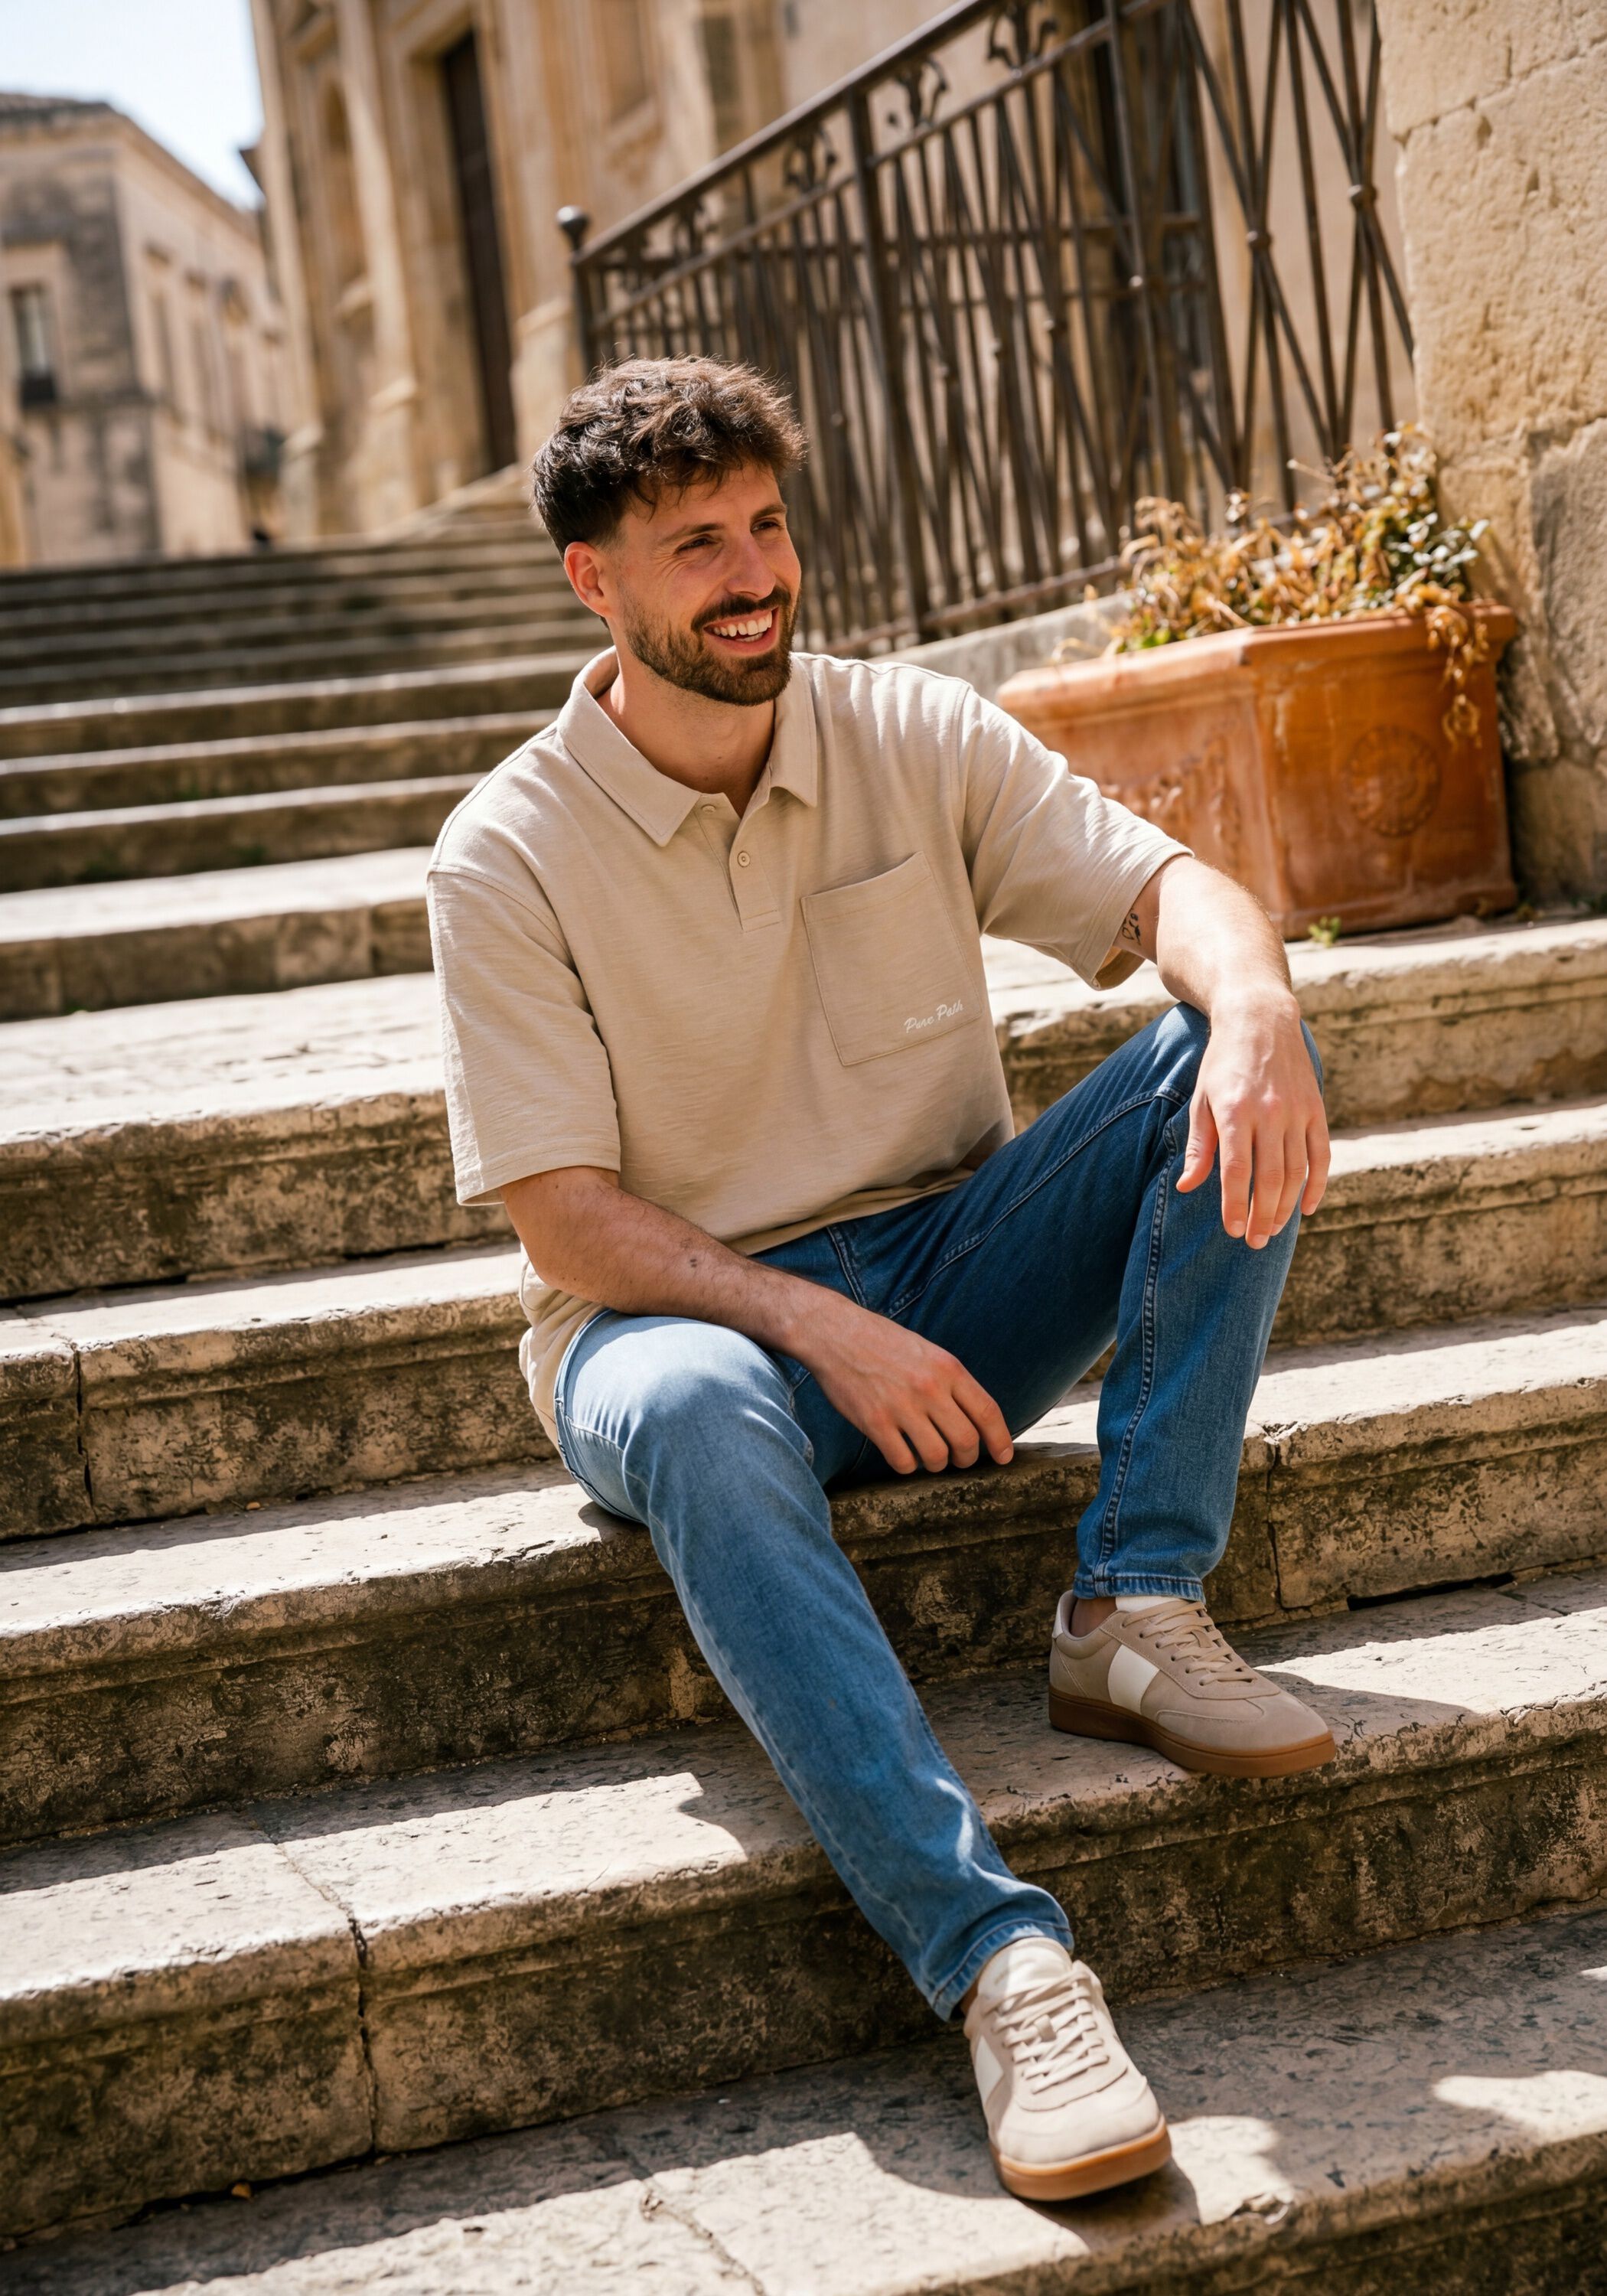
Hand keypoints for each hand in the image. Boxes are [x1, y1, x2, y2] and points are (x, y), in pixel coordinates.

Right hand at [787, 1286, 1012, 1474]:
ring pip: (937, 1457)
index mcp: (948, 1368)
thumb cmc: (882, 1342)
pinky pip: (903, 1461)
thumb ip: (951, 1381)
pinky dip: (907, 1465)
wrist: (834, 1332)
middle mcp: (929, 1387)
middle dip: (968, 1459)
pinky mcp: (874, 1422)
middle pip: (967, 1441)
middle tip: (961, 1460)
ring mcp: (901, 1406)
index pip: (988, 1412)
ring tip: (930, 1457)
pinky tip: (903, 1454)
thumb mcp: (927, 1351)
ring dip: (937, 1464)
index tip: (1004, 1457)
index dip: (1001, 1441)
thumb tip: (975, 1418)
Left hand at [1175, 990, 1328, 1246]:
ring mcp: (1296, 1111)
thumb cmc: (1223, 1063)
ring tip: (1273, 1229)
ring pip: (1296, 1171)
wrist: (1261, 1019)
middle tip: (1255, 1242)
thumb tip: (1187, 1188)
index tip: (1233, 1231)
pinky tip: (1307, 1208)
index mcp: (1235, 1111)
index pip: (1236, 1170)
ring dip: (1286, 1206)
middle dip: (1262, 1215)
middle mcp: (1269, 1113)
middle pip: (1269, 1178)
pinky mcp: (1316, 1109)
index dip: (1235, 1205)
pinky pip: (1320, 1155)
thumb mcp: (1201, 1099)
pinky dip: (1317, 1184)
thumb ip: (1200, 1146)